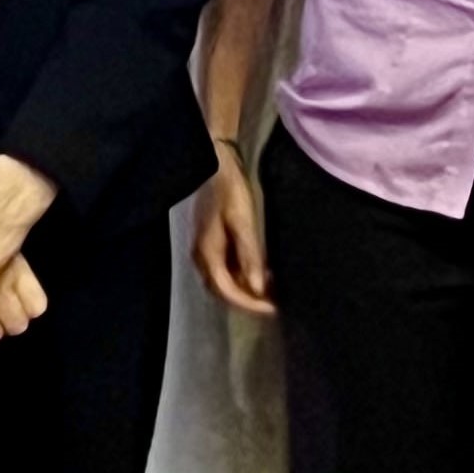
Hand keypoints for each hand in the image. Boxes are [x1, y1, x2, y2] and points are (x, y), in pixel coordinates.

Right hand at [192, 150, 275, 316]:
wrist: (216, 163)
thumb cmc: (231, 191)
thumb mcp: (244, 222)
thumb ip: (250, 256)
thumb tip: (258, 289)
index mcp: (207, 253)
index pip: (227, 291)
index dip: (249, 304)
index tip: (272, 309)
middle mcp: (200, 256)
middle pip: (221, 290)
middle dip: (246, 301)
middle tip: (272, 304)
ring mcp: (203, 248)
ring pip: (221, 281)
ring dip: (243, 289)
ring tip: (269, 290)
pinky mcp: (209, 240)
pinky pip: (223, 268)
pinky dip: (239, 276)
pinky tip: (258, 271)